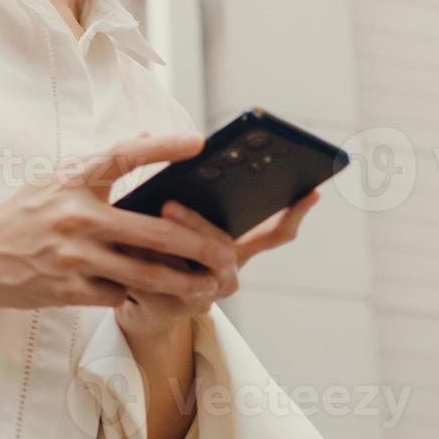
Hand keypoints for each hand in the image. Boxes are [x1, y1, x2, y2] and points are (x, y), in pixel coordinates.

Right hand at [0, 132, 237, 309]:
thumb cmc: (24, 213)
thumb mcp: (57, 177)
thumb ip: (102, 164)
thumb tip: (150, 136)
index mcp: (74, 180)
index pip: (124, 155)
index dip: (162, 146)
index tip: (198, 143)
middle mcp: (77, 216)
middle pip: (153, 231)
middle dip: (197, 244)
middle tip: (228, 251)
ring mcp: (73, 256)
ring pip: (144, 273)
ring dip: (184, 281)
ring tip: (211, 284)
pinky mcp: (68, 290)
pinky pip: (118, 295)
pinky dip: (144, 297)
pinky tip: (168, 299)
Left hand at [115, 189, 320, 341]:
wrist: (127, 289)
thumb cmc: (152, 240)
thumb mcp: (162, 205)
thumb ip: (162, 174)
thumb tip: (147, 131)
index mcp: (235, 241)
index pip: (275, 231)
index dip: (295, 213)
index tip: (311, 191)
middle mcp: (230, 269)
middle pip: (227, 246)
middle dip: (201, 220)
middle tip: (175, 199)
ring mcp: (208, 292)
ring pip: (201, 266)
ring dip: (181, 235)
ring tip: (164, 207)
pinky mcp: (178, 306)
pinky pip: (168, 287)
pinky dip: (150, 263)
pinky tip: (133, 246)